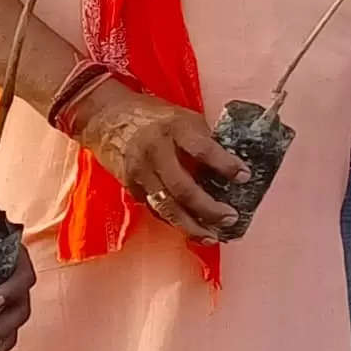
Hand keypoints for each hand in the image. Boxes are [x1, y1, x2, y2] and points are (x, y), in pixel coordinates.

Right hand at [69, 86, 241, 238]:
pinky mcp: (131, 187)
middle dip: (209, 208)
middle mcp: (156, 151)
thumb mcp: (181, 116)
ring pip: (167, 207)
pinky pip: (156, 209)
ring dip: (192, 226)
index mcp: (174, 128)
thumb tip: (232, 163)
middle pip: (184, 188)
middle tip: (230, 217)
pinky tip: (191, 229)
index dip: (225, 164)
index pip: (203, 149)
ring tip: (212, 235)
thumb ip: (203, 138)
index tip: (244, 176)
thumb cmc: (150, 115)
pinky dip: (174, 221)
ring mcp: (140, 172)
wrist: (105, 116)